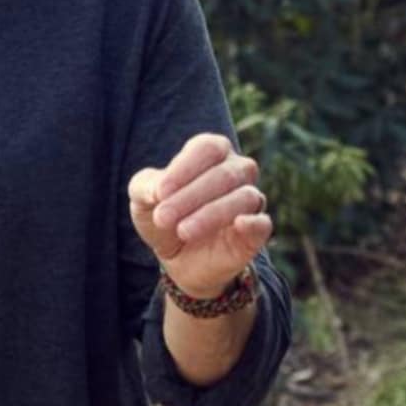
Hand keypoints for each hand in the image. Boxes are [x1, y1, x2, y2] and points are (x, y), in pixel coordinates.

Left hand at [128, 133, 271, 296]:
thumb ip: (145, 186)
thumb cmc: (163, 214)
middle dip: (190, 197)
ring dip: (211, 214)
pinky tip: (238, 224)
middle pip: (224, 174)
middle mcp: (237, 170)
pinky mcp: (257, 230)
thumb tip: (159, 189)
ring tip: (183, 231)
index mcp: (212, 152)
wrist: (177, 256)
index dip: (185, 168)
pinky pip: (263, 223)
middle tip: (162, 218)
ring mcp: (250, 199)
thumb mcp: (142, 198)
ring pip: (244, 197)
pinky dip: (253, 223)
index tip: (159, 193)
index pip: (208, 148)